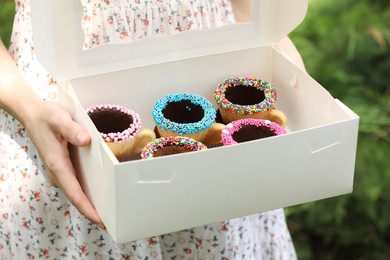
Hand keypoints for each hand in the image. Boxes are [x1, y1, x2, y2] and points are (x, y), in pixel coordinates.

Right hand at [24, 100, 104, 228]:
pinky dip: (85, 191)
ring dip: (88, 202)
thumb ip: (72, 130)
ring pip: (75, 191)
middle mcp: (57, 171)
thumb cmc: (46, 116)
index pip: (74, 191)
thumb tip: (86, 140)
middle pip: (75, 196)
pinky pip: (74, 183)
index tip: (99, 219)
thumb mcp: (59, 119)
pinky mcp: (62, 166)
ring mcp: (59, 170)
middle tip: (110, 219)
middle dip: (91, 210)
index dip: (87, 207)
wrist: (32, 113)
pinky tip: (97, 191)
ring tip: (107, 209)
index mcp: (57, 163)